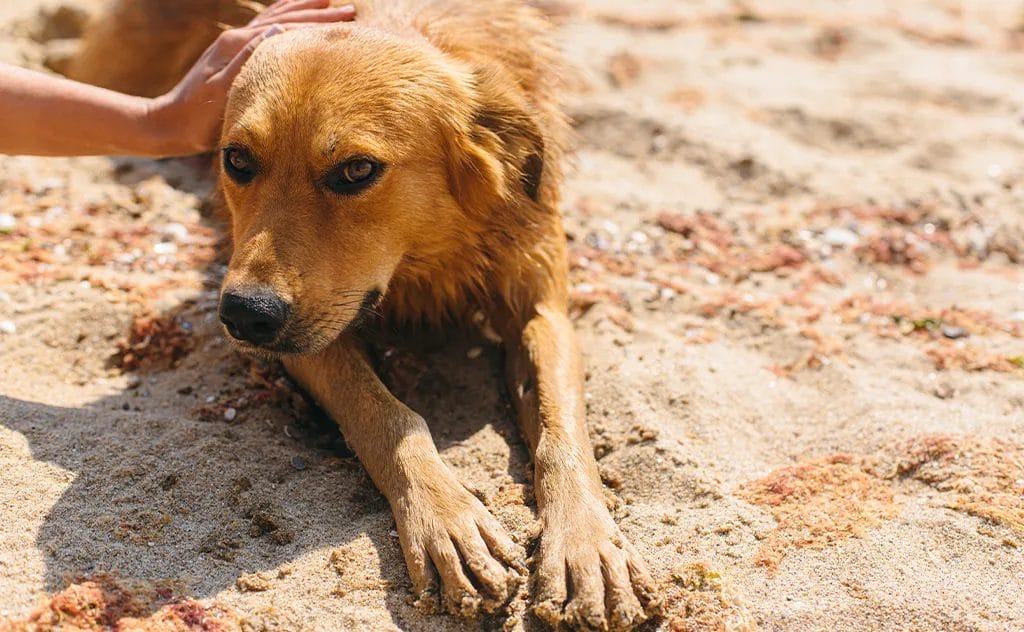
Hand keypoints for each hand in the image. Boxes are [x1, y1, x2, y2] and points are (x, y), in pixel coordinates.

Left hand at [147, 0, 355, 155]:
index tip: (345, 18)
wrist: (169, 123)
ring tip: (327, 1)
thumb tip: (276, 31)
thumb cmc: (197, 118)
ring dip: (302, 8)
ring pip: (275, 18)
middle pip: (284, 18)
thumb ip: (247, 60)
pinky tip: (291, 16)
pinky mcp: (232, 52)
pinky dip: (282, 16)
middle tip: (351, 10)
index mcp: (237, 46)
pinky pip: (264, 27)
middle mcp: (236, 38)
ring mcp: (233, 43)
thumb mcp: (222, 92)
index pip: (286, 28)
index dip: (316, 23)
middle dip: (318, 13)